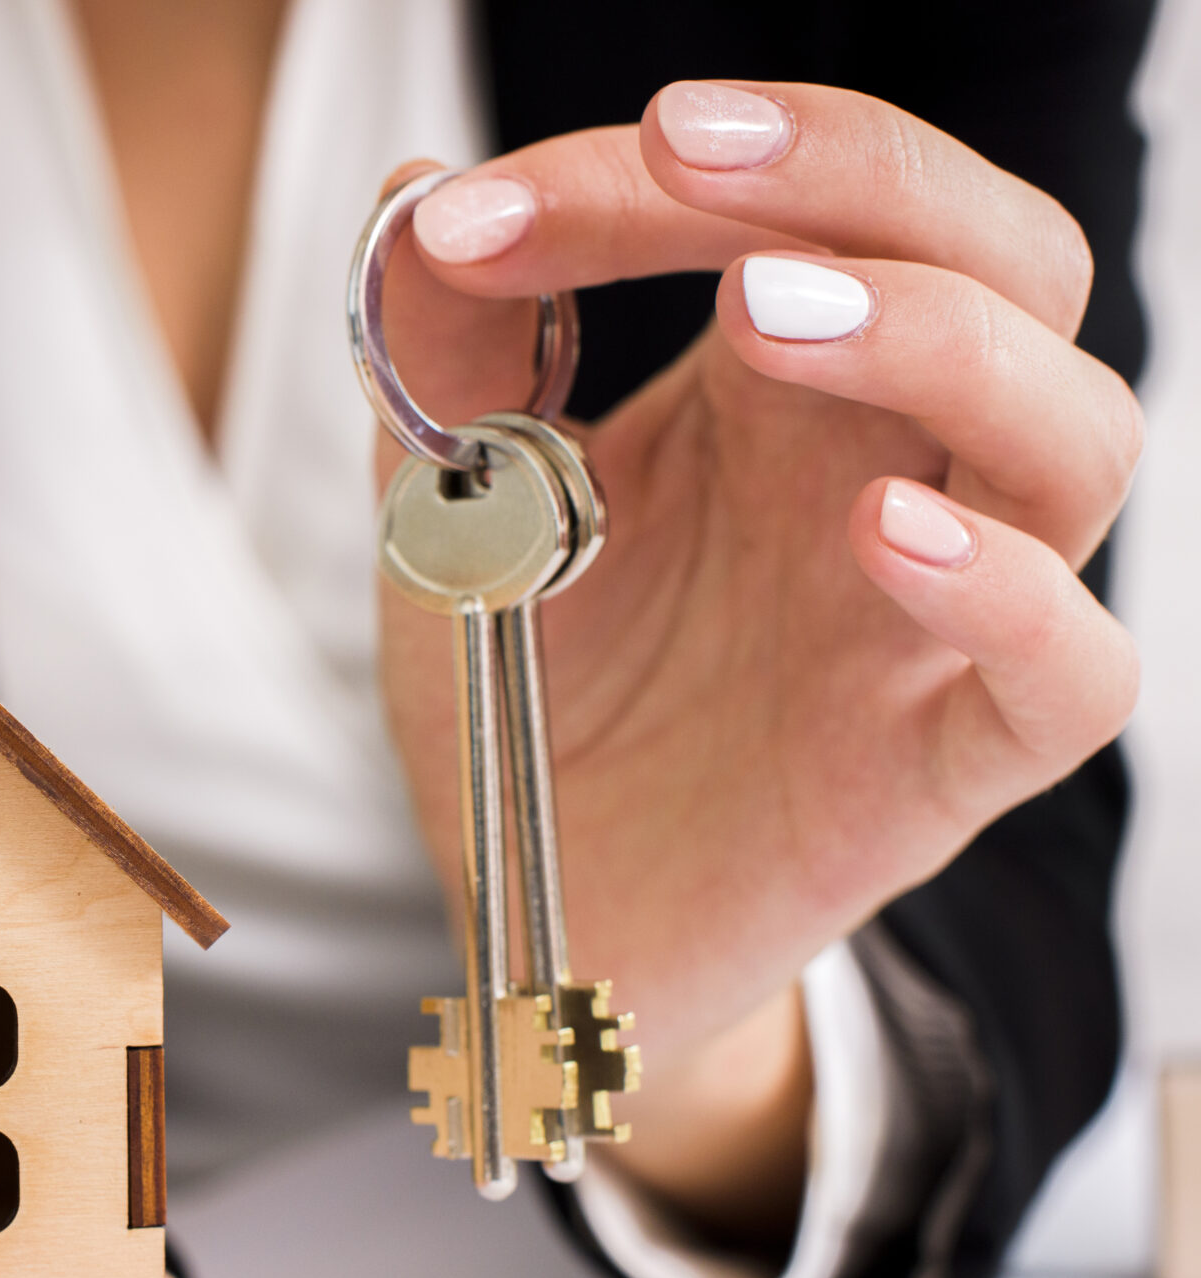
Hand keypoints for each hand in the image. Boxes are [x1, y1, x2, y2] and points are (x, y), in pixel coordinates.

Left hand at [375, 83, 1140, 1242]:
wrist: (537, 916)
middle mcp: (888, 471)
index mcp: (777, 392)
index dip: (649, 177)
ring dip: (936, 338)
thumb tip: (415, 199)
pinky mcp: (949, 764)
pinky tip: (880, 534)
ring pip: (1075, 435)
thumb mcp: (453, 519)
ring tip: (759, 317)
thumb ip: (440, 369)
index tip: (478, 211)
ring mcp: (936, 616)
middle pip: (1004, 256)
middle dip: (859, 170)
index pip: (799, 210)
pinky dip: (1004, 590)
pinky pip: (1072, 672)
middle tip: (683, 149)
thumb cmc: (526, 700)